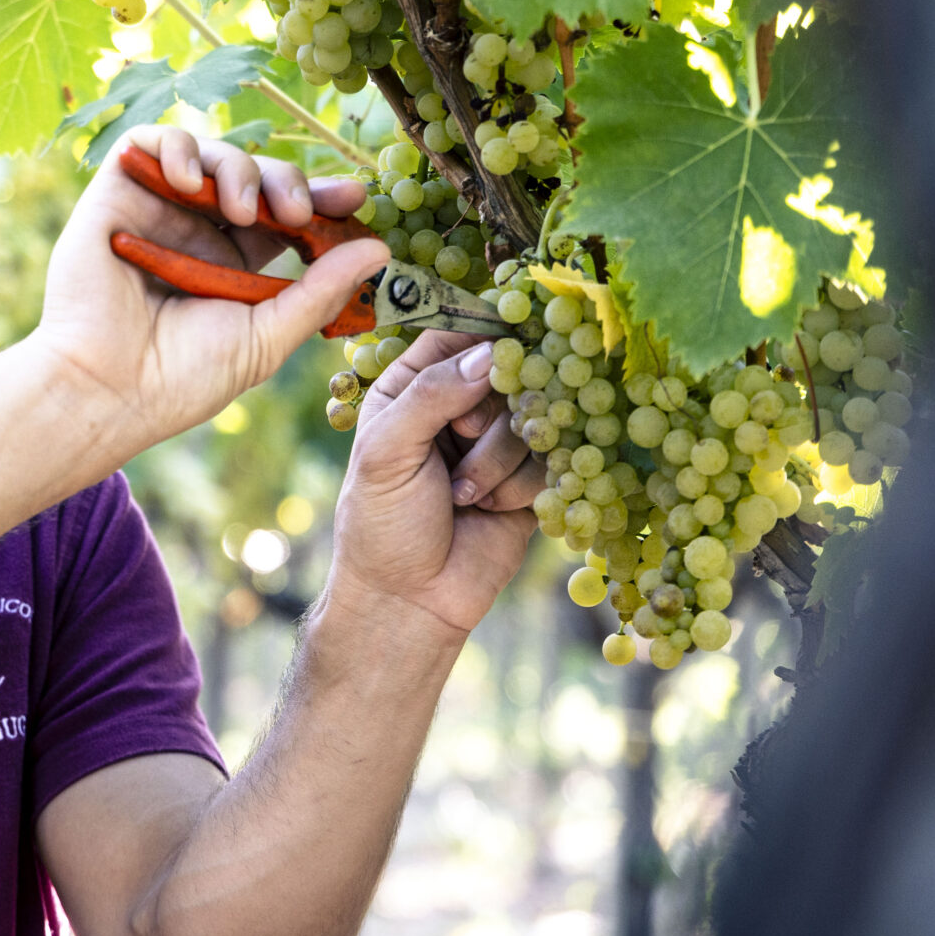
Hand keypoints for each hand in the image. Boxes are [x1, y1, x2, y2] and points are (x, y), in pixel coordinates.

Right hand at [26, 125, 385, 455]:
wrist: (109, 388)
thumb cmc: (184, 377)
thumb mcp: (268, 335)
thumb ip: (320, 290)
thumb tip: (379, 249)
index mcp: (236, 264)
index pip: (286, 215)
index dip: (321, 198)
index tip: (354, 196)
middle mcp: (198, 231)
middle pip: (255, 176)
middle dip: (287, 182)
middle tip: (298, 213)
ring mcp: (157, 209)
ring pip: (211, 154)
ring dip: (238, 169)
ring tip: (244, 210)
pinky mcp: (116, 194)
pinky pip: (150, 142)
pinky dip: (179, 146)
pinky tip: (192, 181)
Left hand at [326, 330, 542, 636]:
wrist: (409, 601)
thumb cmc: (381, 524)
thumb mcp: (386, 452)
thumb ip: (431, 395)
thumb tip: (491, 354)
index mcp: (410, 386)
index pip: (455, 334)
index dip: (481, 339)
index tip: (499, 351)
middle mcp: (456, 406)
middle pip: (507, 370)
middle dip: (488, 412)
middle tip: (463, 437)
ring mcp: (496, 442)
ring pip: (533, 415)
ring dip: (499, 459)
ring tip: (462, 495)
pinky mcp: (530, 479)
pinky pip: (553, 459)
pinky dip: (522, 486)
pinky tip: (489, 510)